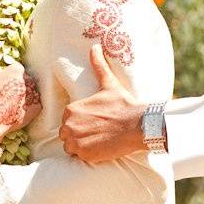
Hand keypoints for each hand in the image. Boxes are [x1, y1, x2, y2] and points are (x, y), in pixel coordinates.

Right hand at [0, 60, 41, 141]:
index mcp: (17, 69)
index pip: (17, 70)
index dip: (10, 77)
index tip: (4, 85)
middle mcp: (28, 79)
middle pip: (26, 80)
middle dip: (18, 86)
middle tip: (8, 96)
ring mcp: (34, 93)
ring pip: (31, 91)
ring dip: (24, 96)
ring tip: (12, 103)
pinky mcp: (38, 106)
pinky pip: (36, 104)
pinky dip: (29, 107)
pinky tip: (18, 110)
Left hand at [59, 43, 145, 163]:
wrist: (136, 125)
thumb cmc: (123, 105)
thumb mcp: (109, 84)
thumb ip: (98, 66)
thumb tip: (95, 46)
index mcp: (71, 110)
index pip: (67, 119)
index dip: (80, 121)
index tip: (94, 121)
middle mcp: (68, 125)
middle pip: (67, 134)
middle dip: (78, 134)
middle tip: (97, 131)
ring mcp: (75, 141)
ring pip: (70, 146)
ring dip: (80, 145)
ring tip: (97, 139)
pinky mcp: (83, 154)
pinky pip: (78, 157)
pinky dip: (86, 154)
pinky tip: (99, 147)